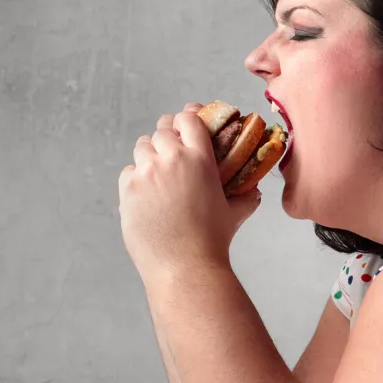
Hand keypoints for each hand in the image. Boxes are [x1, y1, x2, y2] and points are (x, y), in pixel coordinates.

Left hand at [118, 102, 261, 280]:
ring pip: (142, 146)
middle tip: (172, 145)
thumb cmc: (212, 240)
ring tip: (157, 167)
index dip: (188, 116)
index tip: (188, 120)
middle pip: (163, 128)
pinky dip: (137, 176)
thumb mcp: (234, 213)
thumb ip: (246, 197)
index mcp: (200, 159)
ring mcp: (146, 173)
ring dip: (150, 151)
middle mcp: (171, 159)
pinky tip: (146, 190)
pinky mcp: (128, 190)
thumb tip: (254, 191)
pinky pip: (129, 171)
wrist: (183, 266)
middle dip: (168, 133)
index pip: (189, 118)